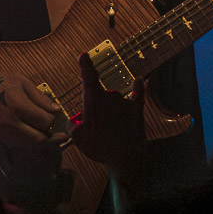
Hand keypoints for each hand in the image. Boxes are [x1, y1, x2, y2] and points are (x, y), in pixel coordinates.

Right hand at [0, 67, 68, 148]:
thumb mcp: (22, 83)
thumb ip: (41, 98)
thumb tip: (57, 110)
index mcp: (18, 107)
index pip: (45, 122)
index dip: (52, 120)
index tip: (53, 115)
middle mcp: (8, 123)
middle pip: (37, 139)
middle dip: (49, 136)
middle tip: (58, 135)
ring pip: (26, 145)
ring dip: (37, 141)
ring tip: (44, 133)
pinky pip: (13, 145)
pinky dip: (23, 142)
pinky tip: (28, 135)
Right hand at [69, 54, 147, 172]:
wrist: (126, 158)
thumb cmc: (100, 147)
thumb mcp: (77, 137)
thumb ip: (73, 124)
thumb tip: (76, 121)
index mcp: (94, 100)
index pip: (88, 78)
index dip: (85, 65)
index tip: (84, 54)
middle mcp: (110, 96)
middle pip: (98, 97)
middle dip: (94, 111)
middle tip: (95, 130)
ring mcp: (125, 102)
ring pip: (113, 102)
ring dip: (109, 113)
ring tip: (109, 133)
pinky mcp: (137, 109)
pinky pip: (137, 94)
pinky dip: (138, 87)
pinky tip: (139, 80)